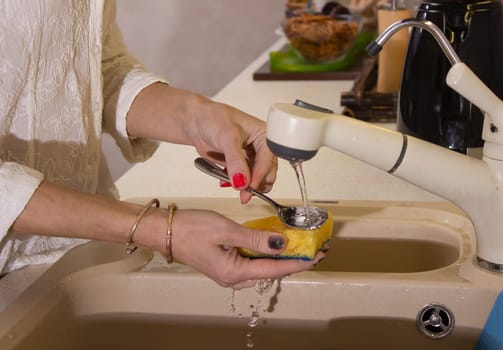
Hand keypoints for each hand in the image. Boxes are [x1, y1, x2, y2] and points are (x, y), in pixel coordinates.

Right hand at [169, 209, 323, 287]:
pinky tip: (273, 242)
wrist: (164, 230)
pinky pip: (251, 260)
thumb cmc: (191, 229)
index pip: (274, 270)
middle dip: (293, 260)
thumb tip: (282, 244)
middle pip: (270, 271)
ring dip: (280, 256)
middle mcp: (233, 277)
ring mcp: (229, 271)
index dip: (298, 263)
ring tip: (298, 245)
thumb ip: (256, 239)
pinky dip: (265, 252)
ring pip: (262, 266)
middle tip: (312, 248)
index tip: (317, 256)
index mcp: (234, 273)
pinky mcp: (225, 262)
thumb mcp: (227, 230)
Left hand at [187, 100, 276, 203]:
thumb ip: (235, 161)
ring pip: (257, 179)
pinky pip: (244, 181)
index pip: (268, 160)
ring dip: (247, 186)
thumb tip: (242, 181)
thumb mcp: (227, 137)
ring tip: (235, 188)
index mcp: (264, 136)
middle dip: (256, 184)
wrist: (196, 122)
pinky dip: (238, 185)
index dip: (260, 175)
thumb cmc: (213, 119)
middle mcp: (261, 147)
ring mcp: (251, 158)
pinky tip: (227, 182)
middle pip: (267, 173)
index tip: (249, 187)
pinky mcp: (240, 166)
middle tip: (244, 194)